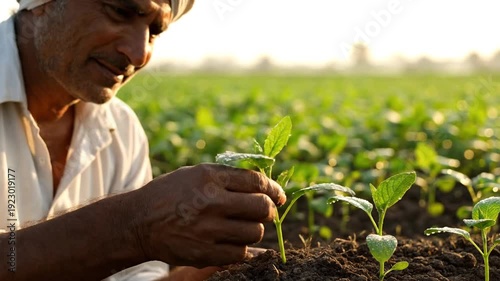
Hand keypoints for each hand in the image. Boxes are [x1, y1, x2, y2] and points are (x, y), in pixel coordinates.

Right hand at [131, 164, 285, 267]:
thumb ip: (229, 177)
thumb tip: (266, 186)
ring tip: (242, 225)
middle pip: (261, 208)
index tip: (278, 195)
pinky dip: (242, 247)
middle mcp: (210, 202)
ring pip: (254, 232)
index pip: (256, 182)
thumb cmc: (172, 193)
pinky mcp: (205, 253)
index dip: (274, 189)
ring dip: (254, 229)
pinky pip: (240, 253)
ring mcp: (208, 230)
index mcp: (209, 178)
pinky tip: (234, 240)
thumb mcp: (196, 173)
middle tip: (265, 211)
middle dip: (269, 209)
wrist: (140, 222)